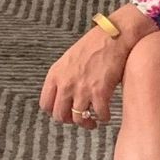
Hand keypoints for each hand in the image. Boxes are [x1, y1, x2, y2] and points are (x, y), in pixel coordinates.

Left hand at [40, 5, 155, 129]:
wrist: (113, 36)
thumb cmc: (94, 45)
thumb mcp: (68, 59)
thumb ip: (63, 77)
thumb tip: (64, 94)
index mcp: (55, 75)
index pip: (45, 104)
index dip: (55, 112)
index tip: (64, 113)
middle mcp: (66, 84)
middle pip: (60, 115)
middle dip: (70, 120)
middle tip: (79, 119)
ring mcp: (82, 89)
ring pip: (78, 119)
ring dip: (87, 123)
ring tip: (94, 121)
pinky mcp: (100, 92)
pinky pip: (100, 115)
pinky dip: (104, 117)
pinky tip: (106, 114)